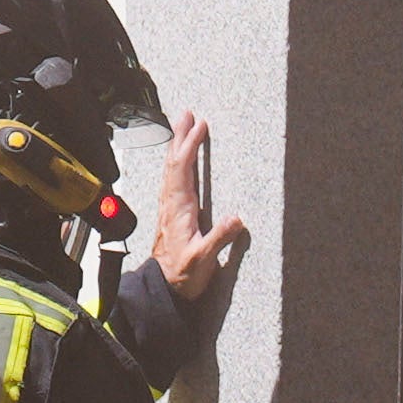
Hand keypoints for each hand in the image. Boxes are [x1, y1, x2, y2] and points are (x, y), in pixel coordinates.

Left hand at [142, 112, 242, 315]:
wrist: (164, 289)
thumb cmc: (183, 275)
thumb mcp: (203, 259)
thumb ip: (219, 238)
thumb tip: (238, 217)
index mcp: (178, 208)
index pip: (183, 169)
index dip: (190, 146)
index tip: (199, 127)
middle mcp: (171, 203)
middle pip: (173, 162)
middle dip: (180, 136)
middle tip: (187, 113)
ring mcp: (169, 207)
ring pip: (171, 169)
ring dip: (177, 146)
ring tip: (183, 126)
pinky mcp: (171, 213)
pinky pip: (172, 179)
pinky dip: (177, 162)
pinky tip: (179, 159)